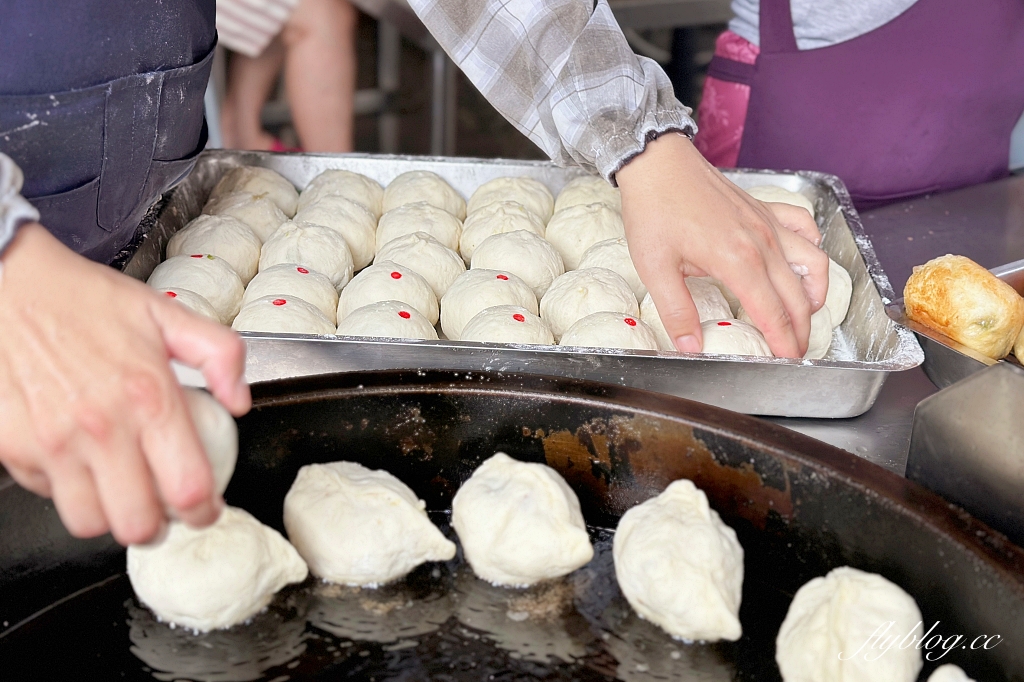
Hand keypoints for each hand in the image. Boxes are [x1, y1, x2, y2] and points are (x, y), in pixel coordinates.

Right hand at [0, 224, 249, 544]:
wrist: (6, 285)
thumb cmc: (85, 299)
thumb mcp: (167, 313)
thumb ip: (220, 353)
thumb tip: (240, 403)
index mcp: (149, 396)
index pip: (188, 489)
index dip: (204, 512)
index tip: (206, 509)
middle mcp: (101, 428)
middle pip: (139, 525)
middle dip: (158, 525)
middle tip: (163, 507)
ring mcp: (52, 443)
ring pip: (89, 524)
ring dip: (110, 516)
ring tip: (122, 492)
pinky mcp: (13, 448)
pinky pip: (48, 496)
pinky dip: (68, 491)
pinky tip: (81, 463)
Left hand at [616, 134, 827, 356]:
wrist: (656, 163)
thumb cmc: (654, 211)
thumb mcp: (656, 269)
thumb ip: (677, 312)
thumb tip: (690, 347)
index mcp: (738, 262)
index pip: (773, 314)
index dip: (784, 343)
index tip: (787, 362)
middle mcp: (762, 242)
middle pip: (798, 296)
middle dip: (801, 329)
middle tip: (795, 350)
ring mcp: (767, 223)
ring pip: (813, 262)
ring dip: (815, 291)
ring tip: (805, 312)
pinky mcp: (764, 208)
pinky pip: (804, 227)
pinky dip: (811, 247)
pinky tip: (800, 261)